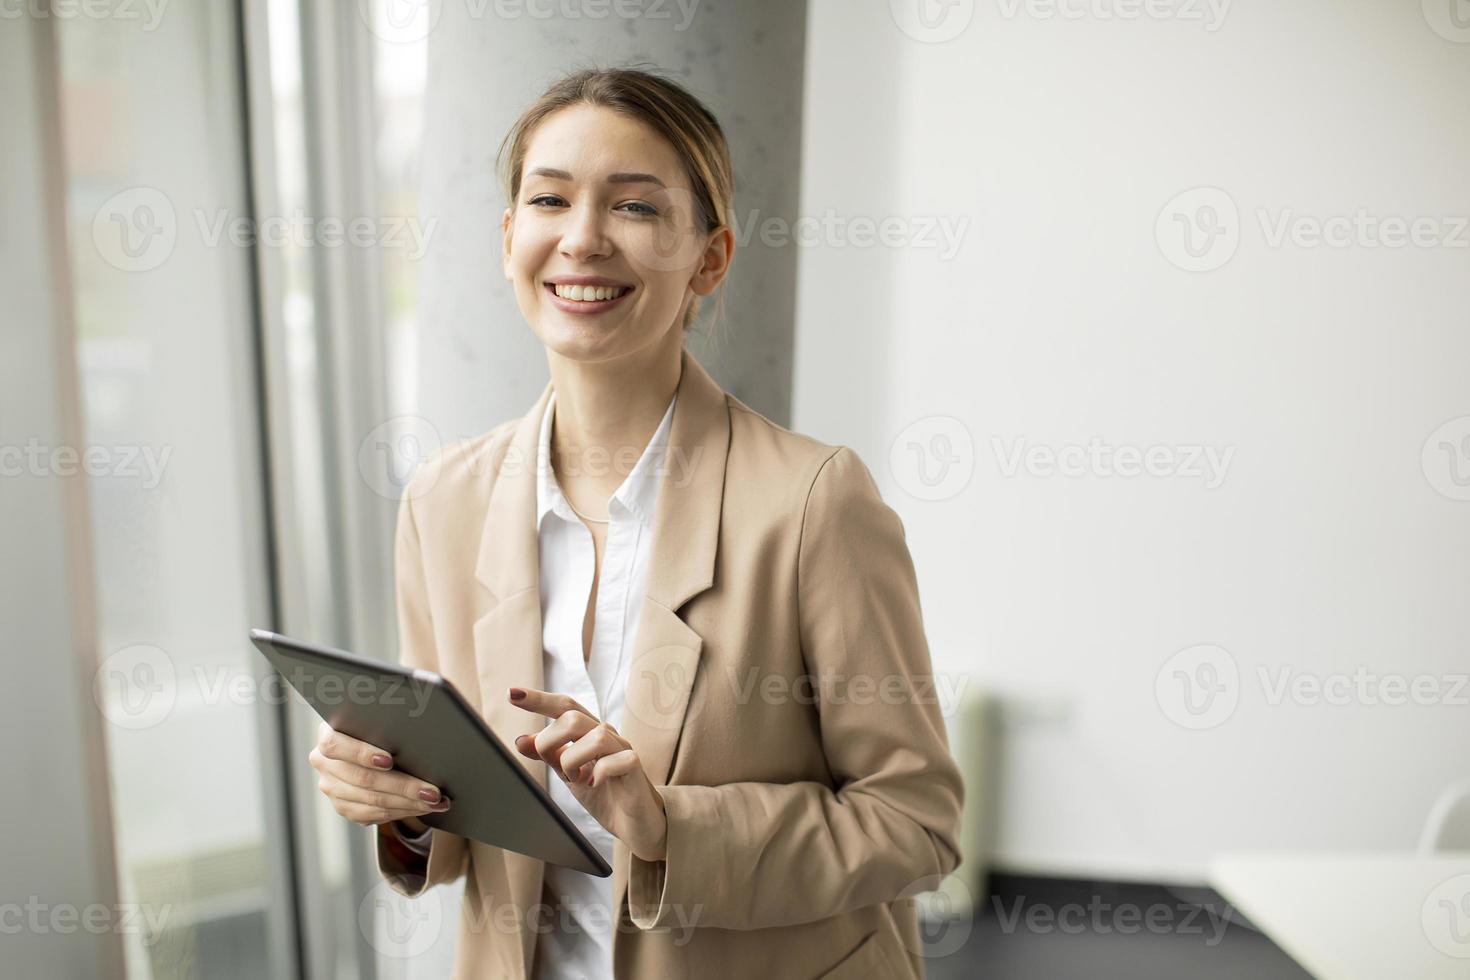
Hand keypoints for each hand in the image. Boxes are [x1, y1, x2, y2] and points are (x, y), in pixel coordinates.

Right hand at [309, 721, 451, 828]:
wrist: (371, 742)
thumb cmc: (381, 725)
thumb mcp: (380, 717)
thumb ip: (388, 719)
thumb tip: (422, 723)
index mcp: (327, 734)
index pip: (334, 745)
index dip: (361, 753)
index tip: (390, 760)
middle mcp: (324, 763)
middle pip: (362, 779)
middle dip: (403, 786)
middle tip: (433, 791)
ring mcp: (332, 788)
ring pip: (371, 801)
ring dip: (408, 803)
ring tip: (436, 801)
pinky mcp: (344, 807)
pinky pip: (373, 815)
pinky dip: (402, 812)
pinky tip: (423, 807)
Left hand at [508, 687, 667, 861]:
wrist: (635, 823)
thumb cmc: (604, 794)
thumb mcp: (568, 774)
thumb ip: (548, 756)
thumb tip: (521, 740)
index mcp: (588, 732)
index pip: (564, 706)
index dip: (539, 699)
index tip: (512, 693)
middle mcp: (606, 734)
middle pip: (572, 718)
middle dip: (551, 742)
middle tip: (553, 765)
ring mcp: (622, 749)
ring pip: (594, 736)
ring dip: (573, 760)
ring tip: (575, 779)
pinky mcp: (634, 767)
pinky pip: (614, 760)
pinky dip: (597, 774)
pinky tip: (593, 785)